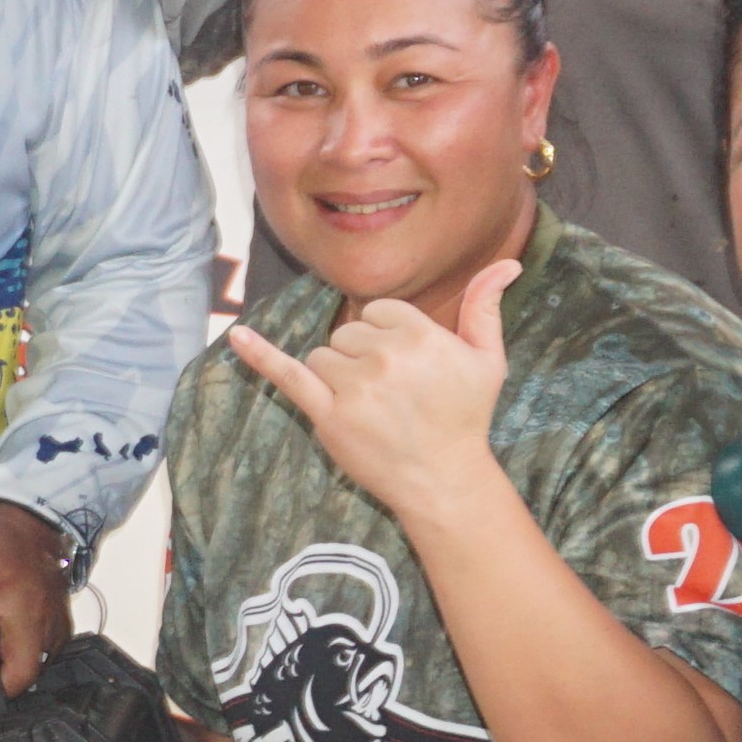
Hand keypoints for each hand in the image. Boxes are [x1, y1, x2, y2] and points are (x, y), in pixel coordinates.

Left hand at [221, 260, 527, 536]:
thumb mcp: (487, 358)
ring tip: (371, 408)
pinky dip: (260, 356)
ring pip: (323, 356)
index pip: (378, 312)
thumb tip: (506, 261)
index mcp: (417, 333)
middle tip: (393, 395)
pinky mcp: (327, 414)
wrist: (444, 479)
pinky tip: (235, 337)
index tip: (405, 367)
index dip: (387, 337)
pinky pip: (288, 374)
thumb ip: (486, 306)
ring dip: (338, 377)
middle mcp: (383, 355)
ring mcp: (352, 386)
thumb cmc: (465, 417)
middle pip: (348, 334)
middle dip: (363, 358)